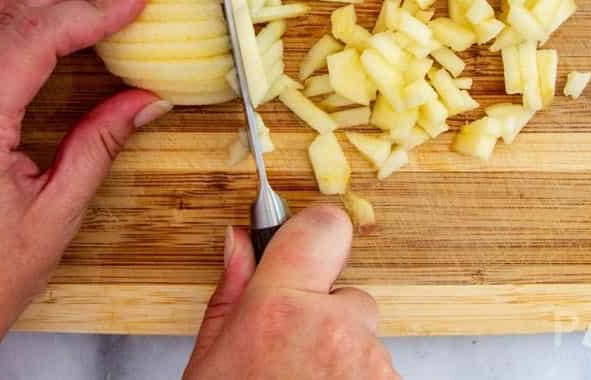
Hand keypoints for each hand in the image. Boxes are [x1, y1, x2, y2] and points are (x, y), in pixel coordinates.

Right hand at [185, 203, 399, 379]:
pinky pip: (380, 377)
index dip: (315, 236)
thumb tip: (239, 241)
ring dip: (343, 363)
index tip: (303, 254)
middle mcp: (336, 331)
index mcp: (281, 309)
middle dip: (327, 321)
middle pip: (349, 297)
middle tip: (290, 362)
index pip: (326, 225)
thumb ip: (231, 294)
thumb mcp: (210, 365)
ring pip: (366, 344)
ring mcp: (371, 369)